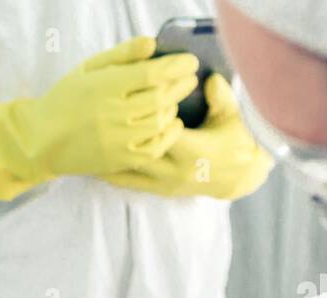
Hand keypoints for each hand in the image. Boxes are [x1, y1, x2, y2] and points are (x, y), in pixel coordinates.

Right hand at [0, 37, 199, 200]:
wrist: (41, 141)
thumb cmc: (66, 99)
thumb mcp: (88, 68)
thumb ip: (122, 55)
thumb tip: (153, 44)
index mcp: (105, 86)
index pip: (153, 74)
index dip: (177, 66)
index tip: (189, 61)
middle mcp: (114, 113)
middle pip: (162, 97)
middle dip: (182, 85)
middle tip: (189, 78)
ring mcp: (119, 139)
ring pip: (161, 121)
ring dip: (174, 107)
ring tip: (174, 99)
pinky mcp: (120, 160)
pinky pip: (155, 147)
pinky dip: (169, 133)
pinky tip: (170, 123)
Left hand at [100, 73, 273, 199]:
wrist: (239, 176)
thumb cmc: (236, 141)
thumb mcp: (232, 116)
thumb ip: (220, 97)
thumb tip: (209, 78)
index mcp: (193, 151)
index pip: (161, 132)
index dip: (145, 117)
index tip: (128, 102)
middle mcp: (176, 171)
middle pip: (138, 152)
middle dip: (118, 139)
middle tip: (93, 124)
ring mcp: (167, 183)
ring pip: (130, 171)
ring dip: (109, 159)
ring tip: (87, 145)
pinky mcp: (161, 191)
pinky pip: (132, 184)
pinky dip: (115, 174)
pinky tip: (97, 164)